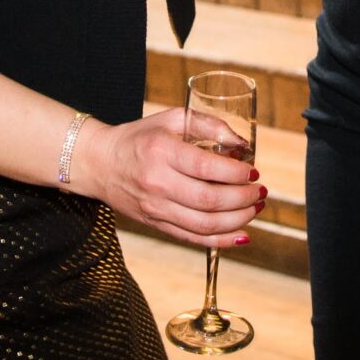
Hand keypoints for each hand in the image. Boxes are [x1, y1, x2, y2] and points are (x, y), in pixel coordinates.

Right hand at [78, 108, 264, 247]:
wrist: (98, 163)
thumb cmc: (139, 138)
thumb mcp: (171, 119)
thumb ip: (208, 125)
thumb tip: (242, 144)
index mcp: (162, 152)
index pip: (207, 168)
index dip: (236, 174)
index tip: (253, 171)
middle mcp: (157, 183)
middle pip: (209, 201)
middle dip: (244, 199)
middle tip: (261, 192)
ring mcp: (155, 208)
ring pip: (204, 224)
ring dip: (238, 220)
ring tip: (255, 208)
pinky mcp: (155, 224)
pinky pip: (192, 238)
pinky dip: (220, 240)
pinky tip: (241, 235)